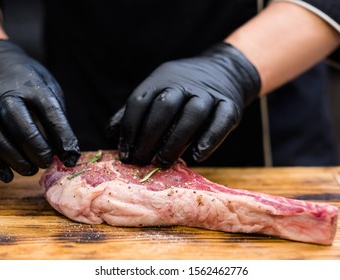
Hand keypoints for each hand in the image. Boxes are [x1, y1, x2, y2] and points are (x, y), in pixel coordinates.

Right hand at [0, 40, 79, 181]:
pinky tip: (6, 173)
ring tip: (29, 169)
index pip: (49, 111)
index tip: (70, 156)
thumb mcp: (50, 92)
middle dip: (34, 148)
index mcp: (32, 84)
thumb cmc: (29, 85)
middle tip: (45, 163)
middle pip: (16, 122)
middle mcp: (3, 92)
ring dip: (11, 157)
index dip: (62, 136)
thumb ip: (58, 121)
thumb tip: (68, 157)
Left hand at [110, 43, 260, 165]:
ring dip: (176, 141)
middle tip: (142, 160)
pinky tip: (196, 156)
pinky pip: (220, 122)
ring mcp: (209, 94)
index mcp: (162, 80)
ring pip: (193, 114)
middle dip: (150, 136)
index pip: (140, 101)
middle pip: (165, 107)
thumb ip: (135, 111)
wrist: (223, 69)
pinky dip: (208, 140)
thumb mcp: (157, 89)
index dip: (129, 129)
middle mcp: (185, 84)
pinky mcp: (230, 105)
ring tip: (164, 161)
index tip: (125, 154)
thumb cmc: (182, 88)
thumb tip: (110, 133)